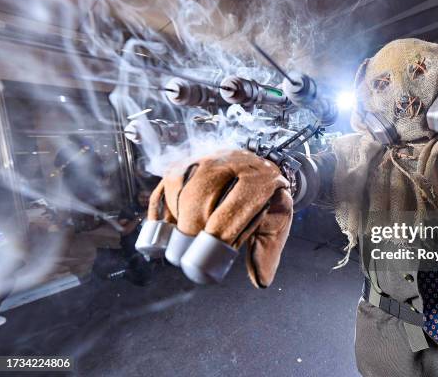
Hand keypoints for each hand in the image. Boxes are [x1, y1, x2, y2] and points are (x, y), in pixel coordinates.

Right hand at [146, 149, 292, 287]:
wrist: (263, 166)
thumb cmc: (268, 199)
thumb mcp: (276, 222)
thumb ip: (268, 250)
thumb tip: (260, 280)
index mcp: (259, 179)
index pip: (232, 208)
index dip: (216, 237)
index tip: (206, 262)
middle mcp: (231, 161)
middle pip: (199, 194)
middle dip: (190, 228)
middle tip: (189, 254)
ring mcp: (207, 157)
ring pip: (179, 183)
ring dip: (175, 215)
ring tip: (181, 240)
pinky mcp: (188, 161)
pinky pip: (166, 183)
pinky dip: (161, 206)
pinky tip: (165, 226)